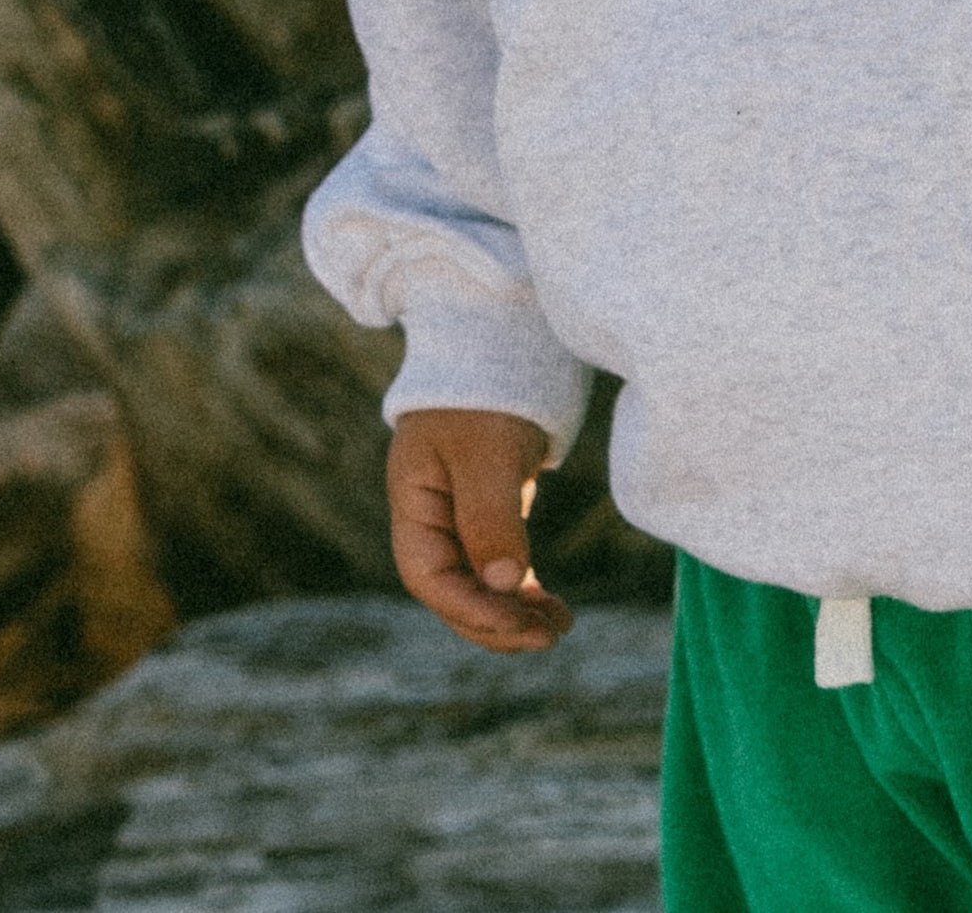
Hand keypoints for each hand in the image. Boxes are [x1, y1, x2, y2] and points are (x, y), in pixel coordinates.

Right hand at [388, 408, 573, 652]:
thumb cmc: (487, 389)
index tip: (519, 622)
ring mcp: (459, 513)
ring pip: (478, 583)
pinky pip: (498, 563)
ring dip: (512, 612)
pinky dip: (521, 588)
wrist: (501, 335)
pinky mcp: (490, 506)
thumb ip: (490, 516)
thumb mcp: (486, 451)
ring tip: (558, 627)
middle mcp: (430, 515)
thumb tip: (504, 583)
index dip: (471, 608)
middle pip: (452, 590)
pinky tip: (549, 606)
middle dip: (495, 622)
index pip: (430, 576)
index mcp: (412, 501)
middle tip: (548, 636)